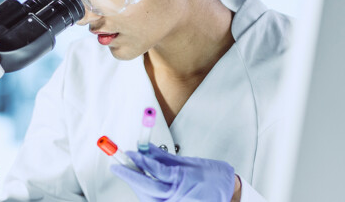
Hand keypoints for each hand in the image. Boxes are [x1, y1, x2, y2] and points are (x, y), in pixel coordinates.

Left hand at [111, 143, 236, 201]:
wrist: (228, 193)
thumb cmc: (214, 177)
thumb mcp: (190, 162)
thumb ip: (166, 158)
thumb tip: (147, 149)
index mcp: (182, 180)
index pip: (155, 170)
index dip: (140, 161)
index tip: (129, 153)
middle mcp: (176, 195)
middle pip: (146, 187)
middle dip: (130, 175)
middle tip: (116, 165)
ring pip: (148, 197)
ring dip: (136, 185)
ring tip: (128, 172)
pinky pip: (155, 201)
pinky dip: (146, 193)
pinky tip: (142, 184)